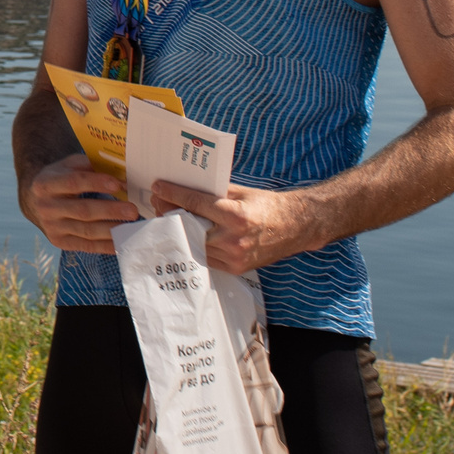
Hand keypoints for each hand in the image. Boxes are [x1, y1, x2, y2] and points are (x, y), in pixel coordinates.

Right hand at [24, 153, 138, 254]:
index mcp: (45, 184)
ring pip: (87, 231)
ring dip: (113, 230)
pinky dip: (107, 246)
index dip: (96, 183)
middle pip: (83, 210)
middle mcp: (46, 207)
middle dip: (110, 211)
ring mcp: (52, 227)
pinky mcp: (59, 242)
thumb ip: (89, 166)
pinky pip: (87, 246)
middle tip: (133, 210)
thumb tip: (121, 175)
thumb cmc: (59, 179)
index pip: (73, 183)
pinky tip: (123, 242)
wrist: (35, 202)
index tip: (117, 185)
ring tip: (133, 226)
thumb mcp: (67, 166)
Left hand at [152, 180, 319, 274]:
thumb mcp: (240, 192)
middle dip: (171, 213)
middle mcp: (233, 239)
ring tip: (170, 217)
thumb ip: (213, 191)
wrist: (295, 228)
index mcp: (235, 215)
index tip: (158, 187)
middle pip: (189, 226)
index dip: (173, 194)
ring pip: (194, 244)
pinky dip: (195, 244)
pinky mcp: (235, 267)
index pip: (194, 203)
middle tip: (159, 203)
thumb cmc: (267, 206)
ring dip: (180, 230)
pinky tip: (187, 233)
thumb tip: (184, 185)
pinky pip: (206, 256)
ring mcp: (234, 256)